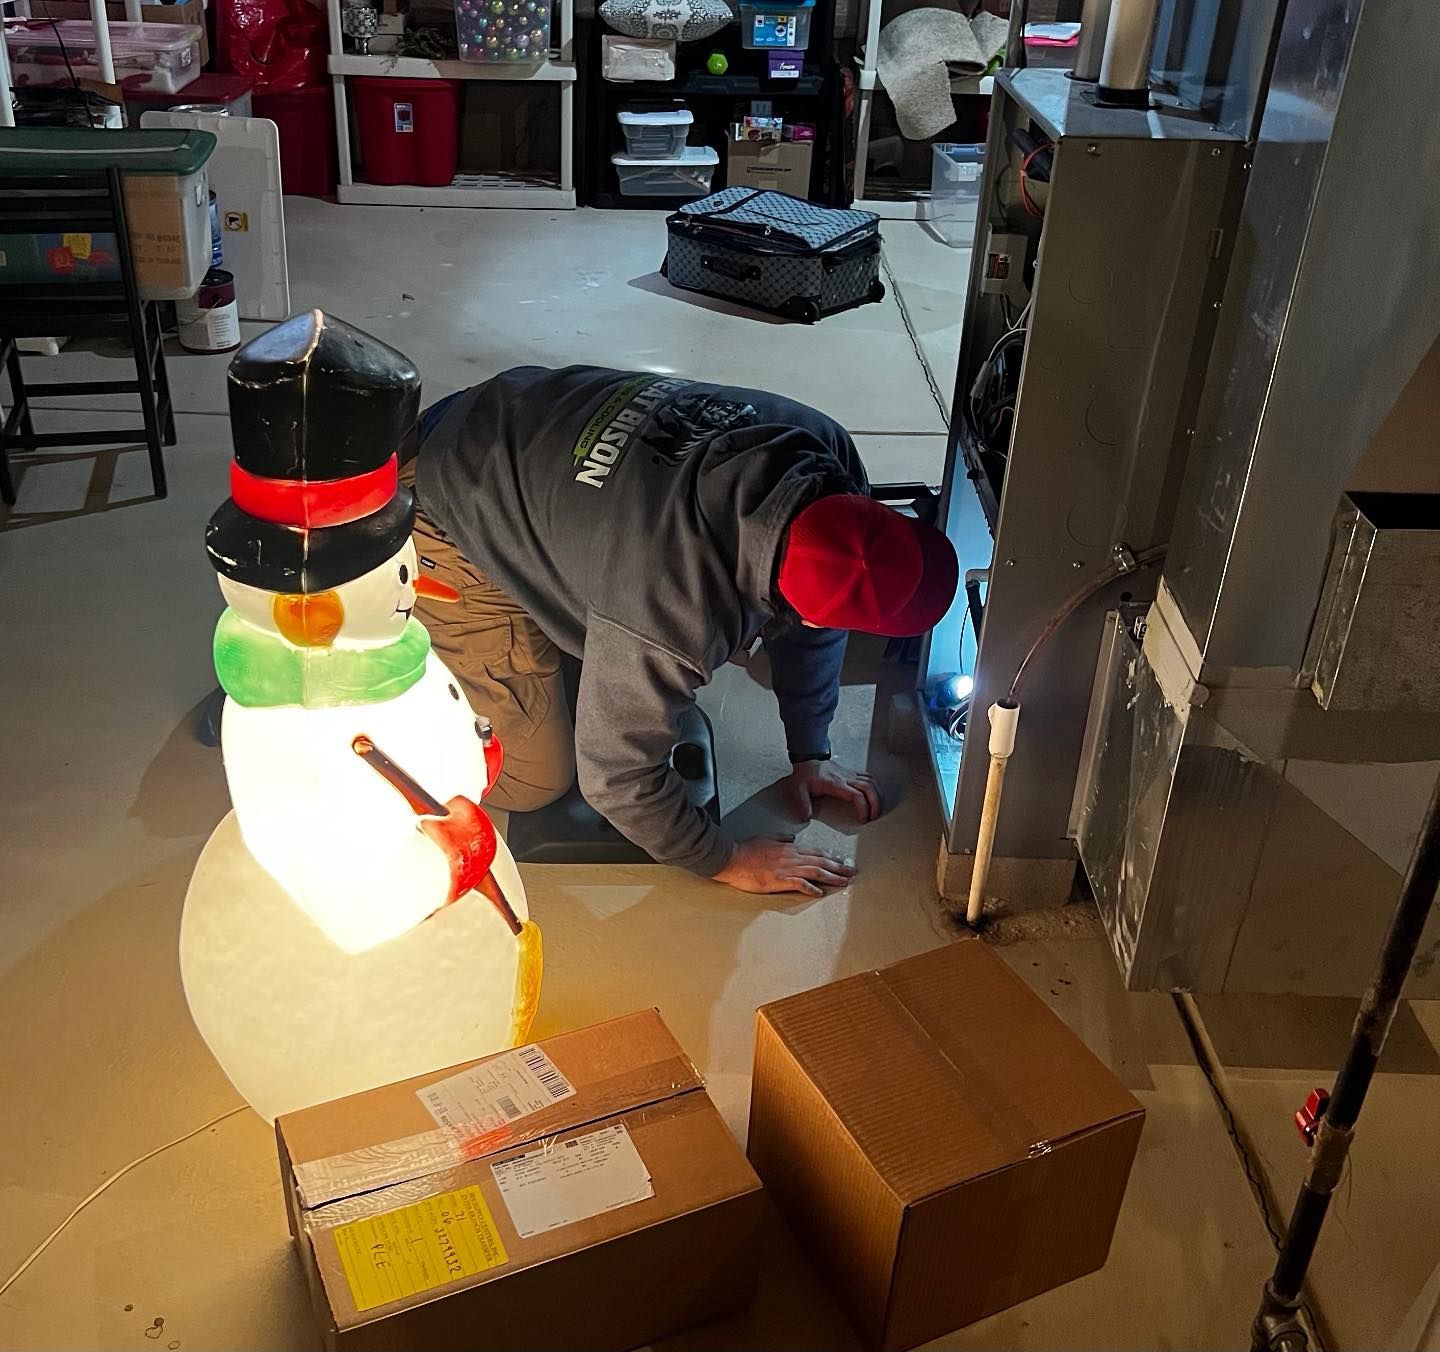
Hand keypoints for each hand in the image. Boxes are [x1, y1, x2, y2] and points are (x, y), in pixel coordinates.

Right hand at [712, 834, 856, 897]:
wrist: (733, 858)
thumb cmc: (746, 849)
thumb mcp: (766, 838)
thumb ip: (781, 839)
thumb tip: (791, 838)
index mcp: (789, 847)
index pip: (815, 852)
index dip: (829, 857)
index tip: (839, 862)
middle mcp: (792, 857)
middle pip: (821, 861)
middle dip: (838, 867)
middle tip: (851, 872)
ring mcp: (787, 868)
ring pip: (816, 871)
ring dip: (832, 877)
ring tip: (844, 882)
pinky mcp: (780, 880)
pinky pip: (801, 884)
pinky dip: (812, 888)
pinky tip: (820, 893)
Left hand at [784, 760, 880, 823]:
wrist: (808, 759)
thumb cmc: (806, 774)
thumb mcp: (800, 789)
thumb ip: (803, 803)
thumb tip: (807, 816)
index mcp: (835, 784)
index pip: (856, 795)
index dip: (863, 807)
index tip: (862, 818)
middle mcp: (846, 778)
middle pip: (868, 788)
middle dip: (875, 803)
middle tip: (874, 816)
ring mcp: (850, 774)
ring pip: (871, 782)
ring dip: (877, 795)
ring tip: (876, 808)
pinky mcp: (851, 772)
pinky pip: (868, 777)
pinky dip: (875, 786)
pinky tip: (875, 794)